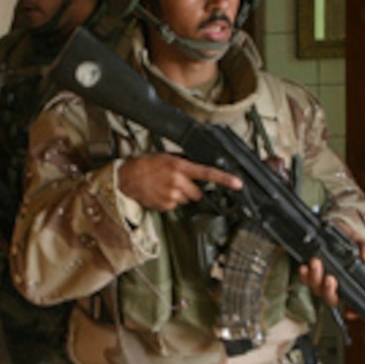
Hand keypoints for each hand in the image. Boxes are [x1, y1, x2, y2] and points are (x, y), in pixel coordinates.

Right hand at [118, 153, 242, 211]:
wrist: (127, 177)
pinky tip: (160, 193)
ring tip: (165, 187)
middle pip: (197, 193)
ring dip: (180, 195)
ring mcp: (171, 195)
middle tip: (178, 183)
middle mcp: (177, 181)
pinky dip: (170, 201)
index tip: (237, 183)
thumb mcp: (167, 157)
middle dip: (191, 189)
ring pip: (186, 200)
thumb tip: (198, 168)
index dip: (224, 179)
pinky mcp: (165, 205)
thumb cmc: (147, 165)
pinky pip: (175, 206)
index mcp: (180, 166)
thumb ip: (184, 163)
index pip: (207, 173)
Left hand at [298, 235, 364, 310]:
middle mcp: (336, 286)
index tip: (350, 311)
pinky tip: (304, 267)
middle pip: (331, 299)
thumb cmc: (349, 239)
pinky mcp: (310, 273)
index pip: (354, 304)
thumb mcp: (360, 242)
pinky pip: (305, 279)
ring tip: (316, 263)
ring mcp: (322, 281)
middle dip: (329, 291)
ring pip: (317, 289)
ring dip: (315, 278)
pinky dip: (304, 275)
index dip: (352, 312)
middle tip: (330, 278)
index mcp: (352, 284)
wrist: (333, 228)